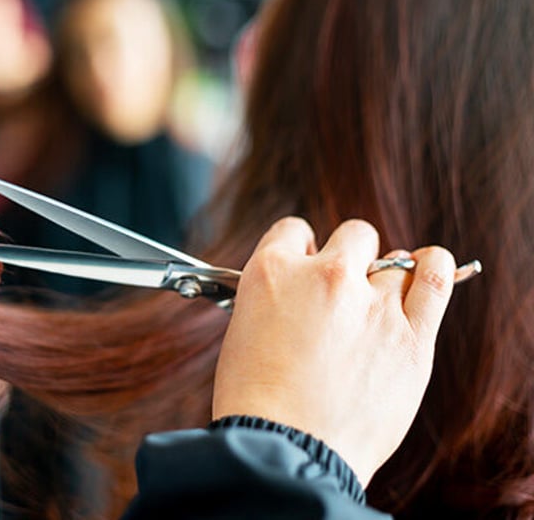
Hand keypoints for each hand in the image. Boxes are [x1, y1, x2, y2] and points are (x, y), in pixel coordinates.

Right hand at [213, 217, 455, 485]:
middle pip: (353, 237)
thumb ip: (277, 298)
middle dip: (347, 259)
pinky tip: (429, 269)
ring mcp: (372, 304)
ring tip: (383, 296)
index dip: (302, 251)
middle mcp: (326, 276)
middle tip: (341, 294)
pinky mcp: (411, 338)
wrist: (283, 449)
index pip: (295, 231)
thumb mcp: (244, 328)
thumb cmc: (256, 400)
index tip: (307, 269)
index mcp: (273, 271)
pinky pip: (436, 279)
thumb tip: (303, 290)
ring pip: (395, 260)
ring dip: (388, 273)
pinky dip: (434, 268)